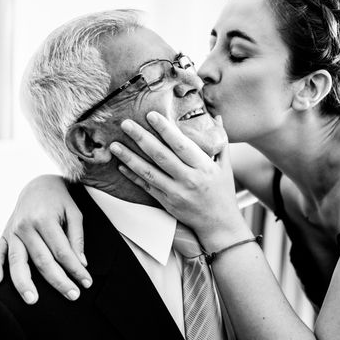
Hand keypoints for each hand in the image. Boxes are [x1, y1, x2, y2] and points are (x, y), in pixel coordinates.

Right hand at [0, 175, 91, 303]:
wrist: (38, 185)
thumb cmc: (60, 201)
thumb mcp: (74, 213)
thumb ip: (76, 238)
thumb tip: (80, 263)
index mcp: (45, 219)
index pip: (62, 251)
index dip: (75, 269)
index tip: (86, 282)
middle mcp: (26, 226)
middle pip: (42, 260)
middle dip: (58, 280)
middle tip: (72, 296)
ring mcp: (12, 231)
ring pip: (17, 261)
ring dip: (24, 283)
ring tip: (32, 300)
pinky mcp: (4, 235)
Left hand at [110, 112, 252, 250]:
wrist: (219, 224)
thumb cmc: (222, 192)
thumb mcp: (224, 166)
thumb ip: (220, 141)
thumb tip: (216, 117)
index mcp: (203, 166)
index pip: (181, 145)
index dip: (165, 129)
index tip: (151, 115)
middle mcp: (188, 179)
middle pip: (160, 156)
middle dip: (141, 138)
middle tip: (125, 124)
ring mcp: (176, 192)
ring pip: (149, 172)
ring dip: (130, 158)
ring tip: (115, 146)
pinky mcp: (166, 203)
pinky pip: (146, 187)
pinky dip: (133, 176)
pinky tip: (121, 166)